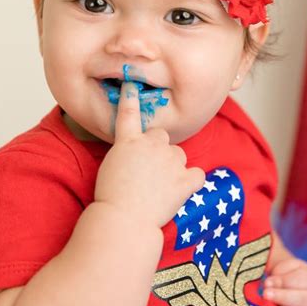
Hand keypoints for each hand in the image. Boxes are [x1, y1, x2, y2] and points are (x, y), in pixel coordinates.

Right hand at [94, 81, 205, 228]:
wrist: (124, 219)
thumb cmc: (110, 198)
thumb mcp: (109, 167)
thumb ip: (125, 155)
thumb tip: (137, 158)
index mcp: (128, 142)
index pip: (129, 113)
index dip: (130, 99)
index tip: (131, 86)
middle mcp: (151, 146)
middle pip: (161, 137)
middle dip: (158, 149)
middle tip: (148, 172)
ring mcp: (171, 161)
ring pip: (179, 156)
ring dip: (173, 166)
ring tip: (160, 188)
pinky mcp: (185, 180)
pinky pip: (197, 175)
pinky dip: (192, 182)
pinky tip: (181, 191)